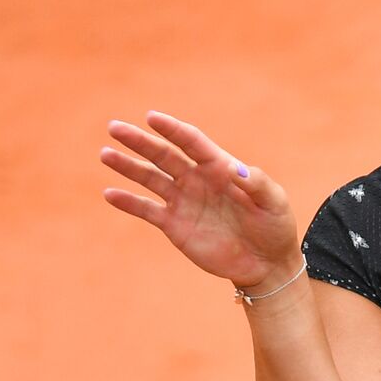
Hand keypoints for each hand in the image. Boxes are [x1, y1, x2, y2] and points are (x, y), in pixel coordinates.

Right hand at [100, 111, 299, 290]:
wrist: (265, 263)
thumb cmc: (274, 226)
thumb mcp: (273, 203)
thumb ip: (258, 185)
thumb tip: (237, 169)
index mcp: (221, 167)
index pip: (192, 142)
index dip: (173, 129)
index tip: (152, 118)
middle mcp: (197, 180)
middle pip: (164, 155)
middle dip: (140, 141)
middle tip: (115, 127)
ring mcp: (184, 201)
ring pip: (150, 178)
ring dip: (128, 167)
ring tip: (106, 154)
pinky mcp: (175, 225)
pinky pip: (147, 210)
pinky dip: (128, 202)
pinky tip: (110, 194)